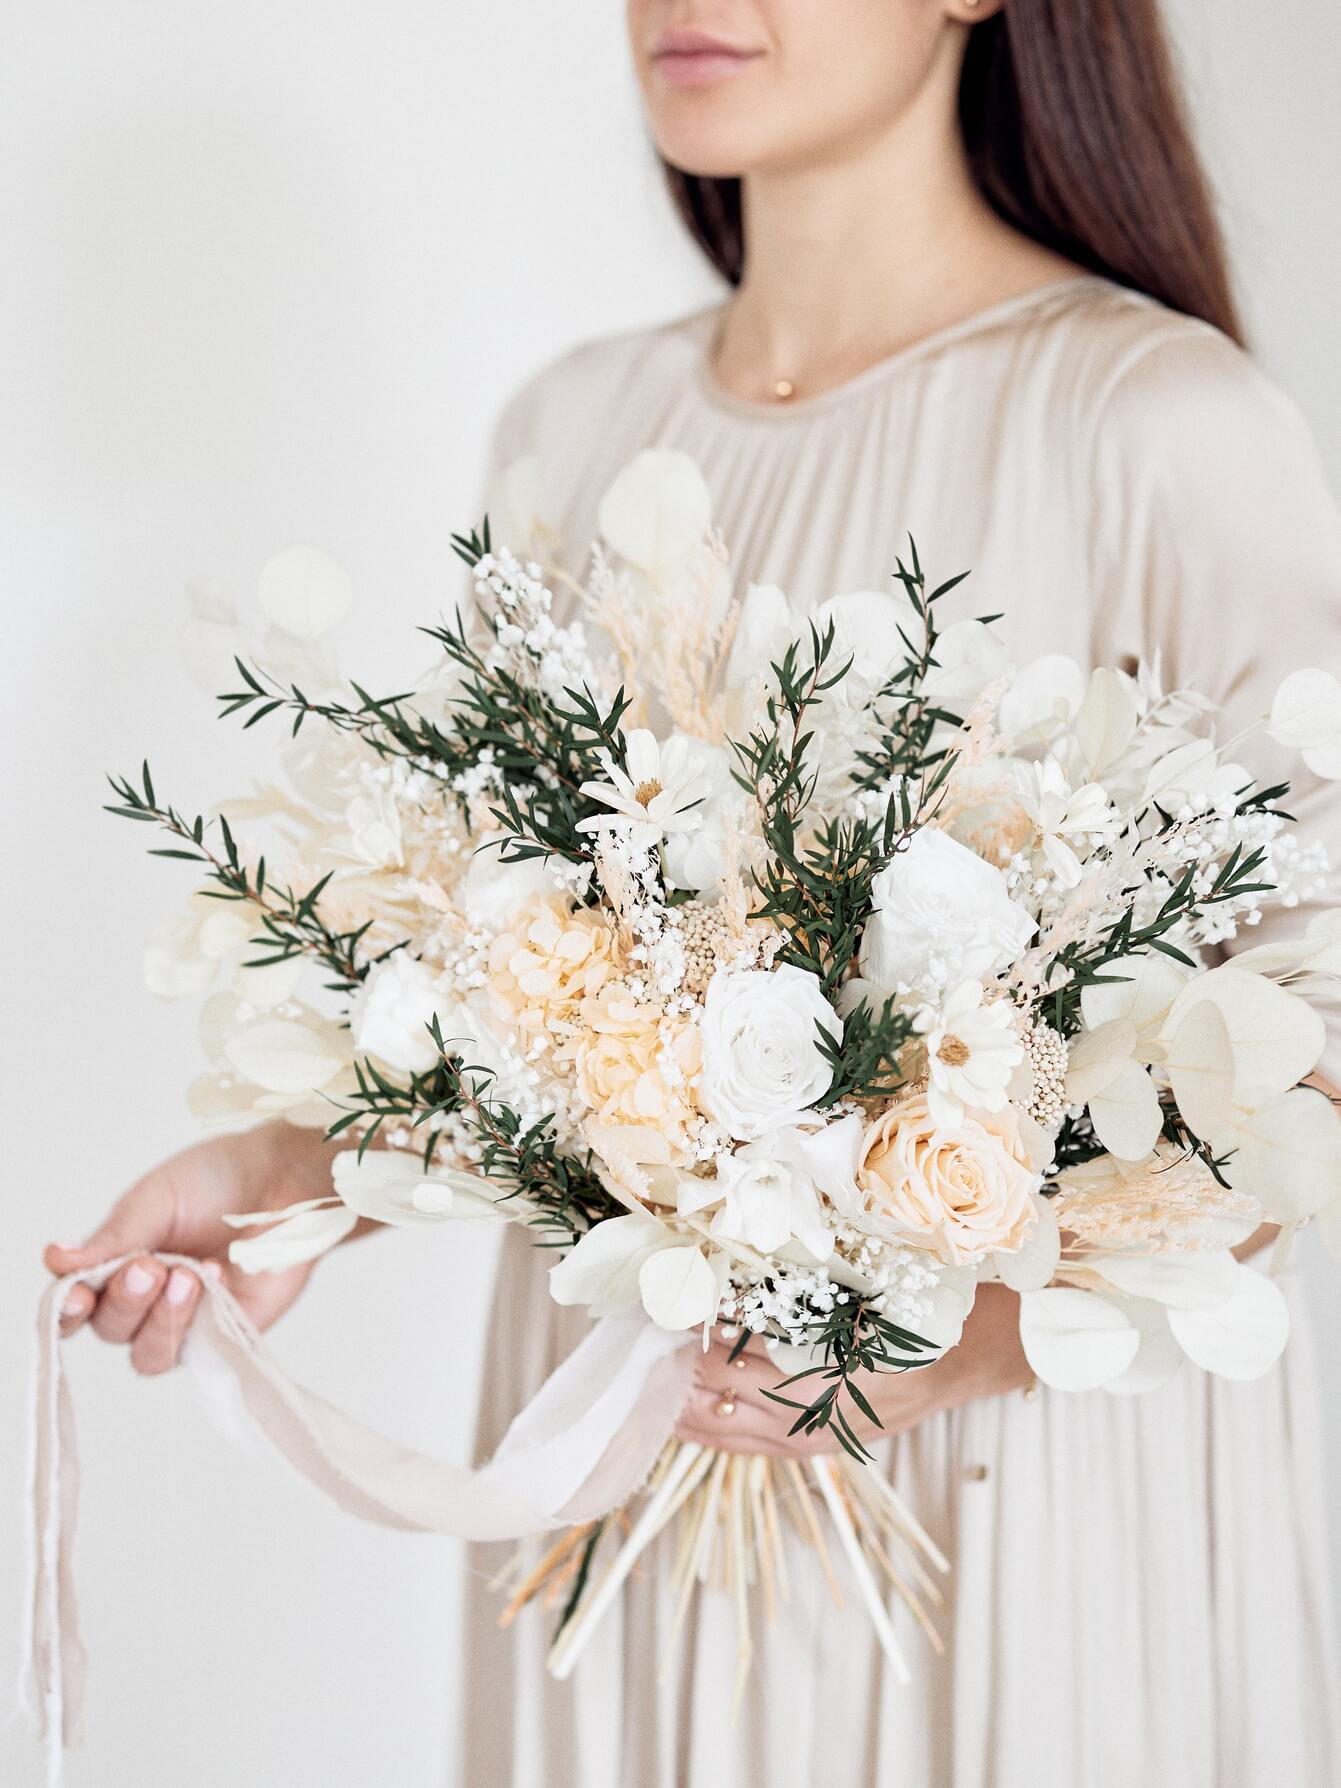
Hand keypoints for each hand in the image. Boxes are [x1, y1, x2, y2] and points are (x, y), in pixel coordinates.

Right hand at [43, 1121, 346, 1375]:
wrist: (284, 1178)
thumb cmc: (218, 1181)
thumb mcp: (155, 1201)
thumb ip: (111, 1240)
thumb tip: (56, 1260)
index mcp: (120, 1264)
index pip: (78, 1304)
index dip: (68, 1310)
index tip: (75, 1296)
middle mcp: (147, 1301)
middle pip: (110, 1329)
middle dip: (126, 1300)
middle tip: (152, 1266)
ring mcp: (187, 1322)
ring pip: (148, 1354)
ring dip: (161, 1318)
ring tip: (189, 1275)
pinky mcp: (227, 1336)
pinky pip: (198, 1354)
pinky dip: (200, 1322)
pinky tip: (217, 1280)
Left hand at [675, 1284, 1033, 1456]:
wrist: (959, 1358)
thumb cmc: (904, 1317)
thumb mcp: (841, 1301)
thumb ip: (781, 1306)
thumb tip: (715, 1301)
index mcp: (812, 1375)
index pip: (724, 1361)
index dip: (684, 1339)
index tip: (656, 1315)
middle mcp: (805, 1417)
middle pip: (714, 1401)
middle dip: (672, 1376)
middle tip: (637, 1349)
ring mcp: (809, 1441)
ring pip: (723, 1432)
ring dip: (683, 1407)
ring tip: (647, 1383)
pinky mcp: (814, 1451)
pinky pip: (746, 1448)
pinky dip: (711, 1432)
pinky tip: (686, 1416)